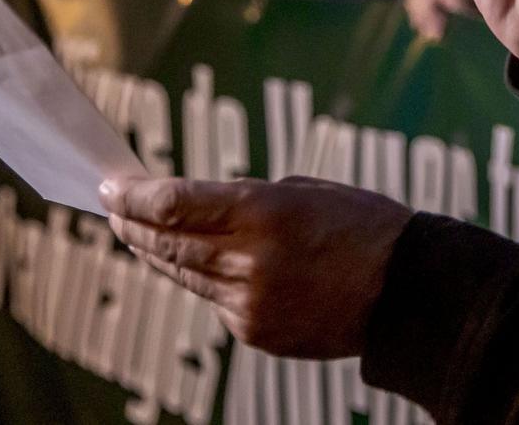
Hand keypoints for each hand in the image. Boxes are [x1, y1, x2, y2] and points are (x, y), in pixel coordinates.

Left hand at [102, 174, 409, 359]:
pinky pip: (215, 301)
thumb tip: (204, 210)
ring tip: (139, 235)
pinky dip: (205, 281)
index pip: (173, 204)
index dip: (135, 196)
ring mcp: (248, 301)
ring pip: (183, 274)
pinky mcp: (255, 332)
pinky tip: (202, 266)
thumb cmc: (364, 226)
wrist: (406, 291)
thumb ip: (250, 201)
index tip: (112, 187)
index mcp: (262, 211)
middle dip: (133, 224)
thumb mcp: (306, 191)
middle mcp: (247, 259)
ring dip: (157, 253)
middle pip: (166, 242)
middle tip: (113, 209)